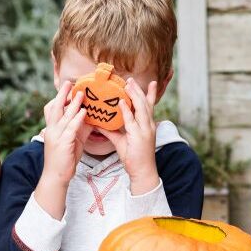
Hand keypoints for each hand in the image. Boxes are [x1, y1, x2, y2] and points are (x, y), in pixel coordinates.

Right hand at [40, 81, 89, 186]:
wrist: (56, 177)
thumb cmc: (64, 159)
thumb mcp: (72, 140)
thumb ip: (79, 128)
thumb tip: (90, 117)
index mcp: (52, 129)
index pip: (52, 109)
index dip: (59, 98)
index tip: (67, 87)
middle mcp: (52, 130)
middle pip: (55, 108)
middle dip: (62, 95)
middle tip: (69, 83)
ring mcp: (56, 137)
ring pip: (64, 116)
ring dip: (73, 104)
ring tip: (81, 94)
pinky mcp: (63, 144)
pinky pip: (70, 129)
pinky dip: (77, 119)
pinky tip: (84, 113)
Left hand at [100, 79, 159, 193]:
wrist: (143, 171)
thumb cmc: (134, 157)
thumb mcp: (121, 140)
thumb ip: (111, 131)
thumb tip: (99, 123)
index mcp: (146, 125)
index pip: (149, 106)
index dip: (150, 94)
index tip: (152, 82)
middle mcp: (148, 125)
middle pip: (145, 103)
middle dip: (138, 90)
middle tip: (130, 79)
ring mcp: (145, 130)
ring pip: (141, 108)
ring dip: (134, 95)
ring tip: (127, 84)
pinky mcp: (139, 136)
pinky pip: (132, 121)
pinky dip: (126, 111)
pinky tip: (121, 103)